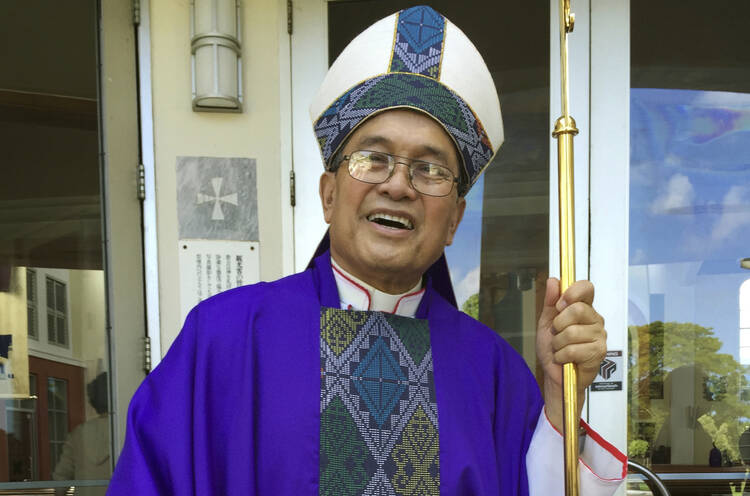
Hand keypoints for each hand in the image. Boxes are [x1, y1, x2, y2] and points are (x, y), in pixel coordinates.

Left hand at [536, 278, 606, 431]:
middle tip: (556, 333)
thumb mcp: (546, 322)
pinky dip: (561, 356)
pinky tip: (564, 359)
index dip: (573, 292)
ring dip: (558, 343)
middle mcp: (595, 320)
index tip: (560, 304)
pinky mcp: (599, 353)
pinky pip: (573, 349)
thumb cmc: (553, 348)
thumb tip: (553, 280)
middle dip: (558, 323)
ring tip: (559, 349)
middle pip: (578, 309)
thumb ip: (549, 302)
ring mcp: (600, 336)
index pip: (587, 288)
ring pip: (572, 332)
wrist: (554, 374)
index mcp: (584, 309)